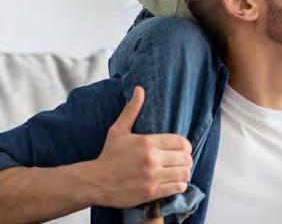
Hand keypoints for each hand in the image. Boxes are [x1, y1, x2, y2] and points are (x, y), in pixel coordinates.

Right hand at [86, 86, 192, 207]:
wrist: (94, 181)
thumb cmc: (109, 155)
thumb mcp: (119, 130)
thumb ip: (132, 110)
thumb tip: (139, 89)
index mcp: (148, 142)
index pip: (181, 142)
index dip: (186, 145)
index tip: (183, 148)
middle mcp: (152, 159)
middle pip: (185, 158)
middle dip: (187, 159)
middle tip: (183, 161)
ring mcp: (152, 177)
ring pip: (184, 173)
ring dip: (185, 172)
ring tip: (181, 171)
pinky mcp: (151, 192)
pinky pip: (176, 188)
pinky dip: (180, 185)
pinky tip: (176, 182)